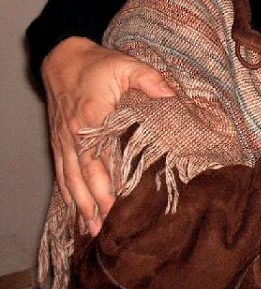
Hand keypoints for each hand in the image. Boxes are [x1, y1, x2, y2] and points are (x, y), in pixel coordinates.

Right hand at [42, 37, 172, 234]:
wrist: (63, 58)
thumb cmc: (99, 64)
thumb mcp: (129, 65)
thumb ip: (152, 81)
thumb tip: (174, 98)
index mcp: (92, 118)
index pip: (98, 157)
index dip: (105, 183)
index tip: (118, 204)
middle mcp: (74, 134)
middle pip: (82, 176)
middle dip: (93, 203)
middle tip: (107, 228)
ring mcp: (63, 140)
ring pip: (69, 179)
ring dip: (79, 205)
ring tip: (91, 230)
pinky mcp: (59, 142)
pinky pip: (62, 172)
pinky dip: (67, 194)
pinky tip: (76, 211)